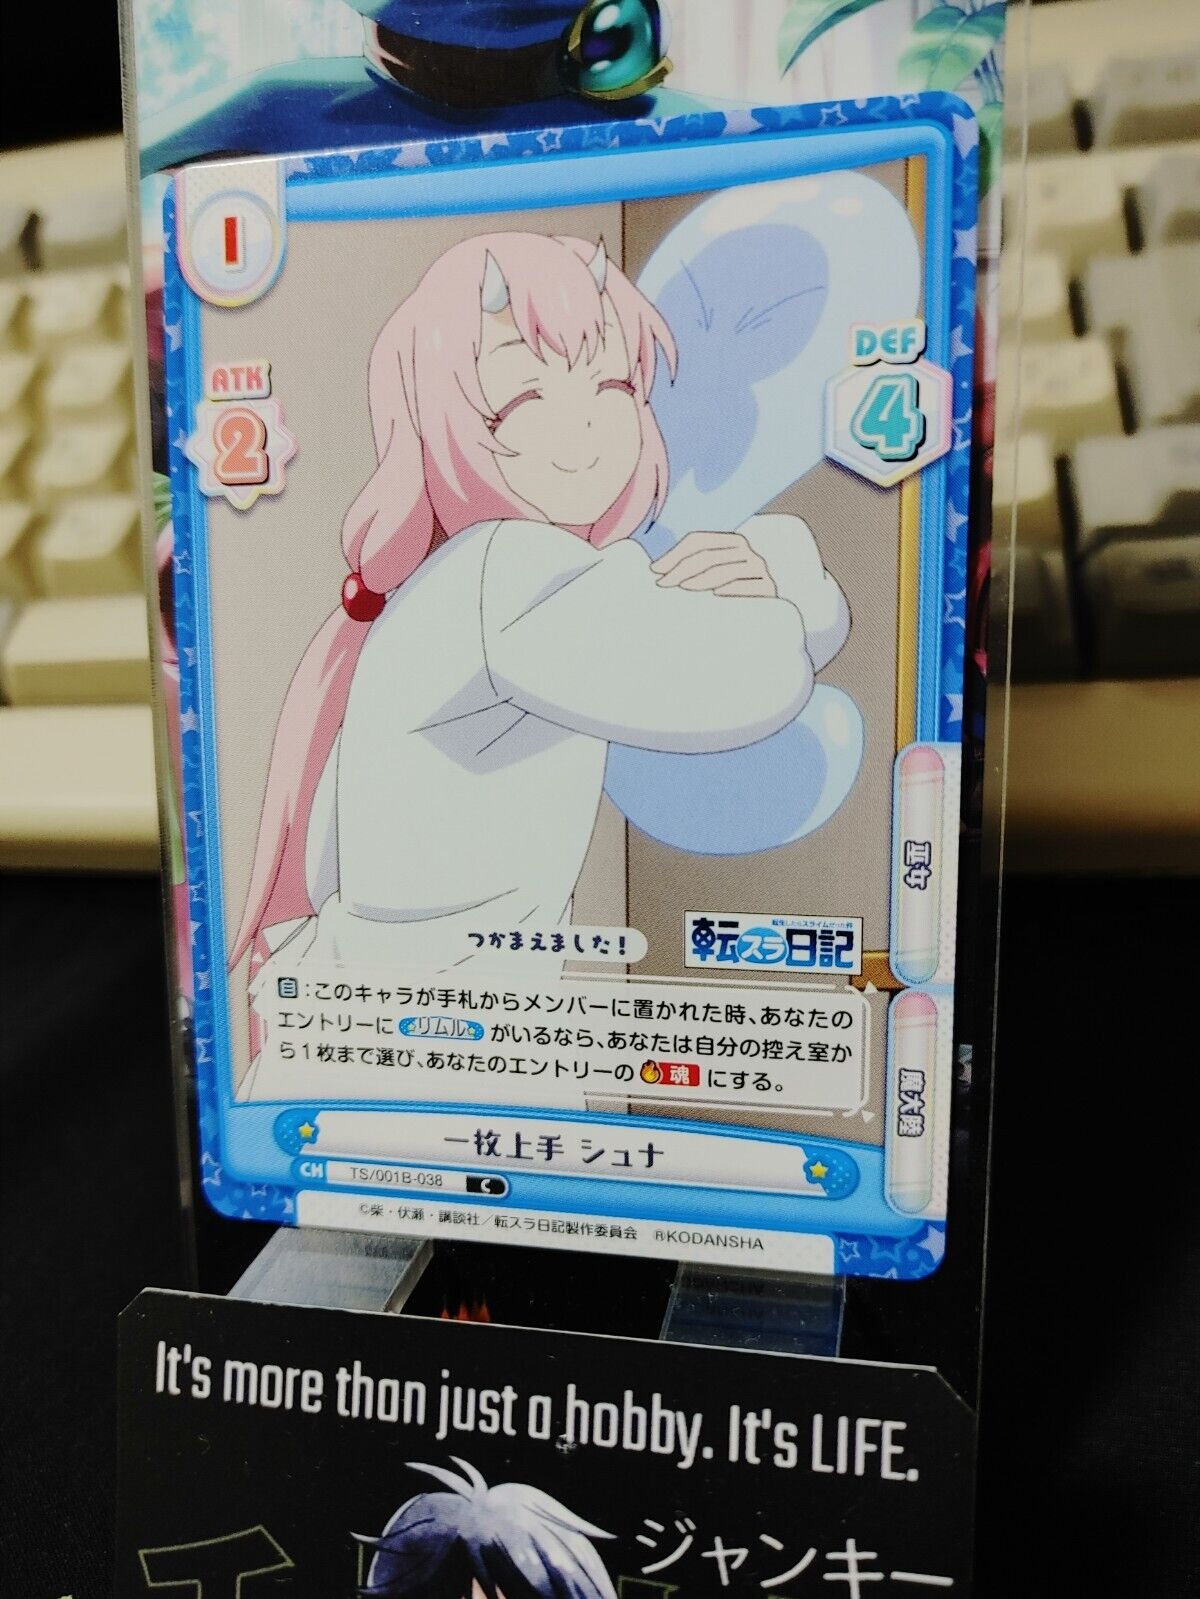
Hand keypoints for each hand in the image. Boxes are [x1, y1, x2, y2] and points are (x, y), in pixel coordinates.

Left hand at [651, 531, 777, 597]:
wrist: (760, 626)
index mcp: (731, 542)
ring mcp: (760, 569)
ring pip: (724, 570)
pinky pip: (746, 586)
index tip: (655, 570)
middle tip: (664, 584)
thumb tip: (656, 568)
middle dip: (681, 569)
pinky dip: (729, 590)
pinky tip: (715, 596)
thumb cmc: (728, 598)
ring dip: (699, 580)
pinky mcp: (769, 589)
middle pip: (708, 555)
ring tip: (683, 589)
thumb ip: (691, 568)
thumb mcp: (710, 578)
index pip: (699, 540)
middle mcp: (747, 551)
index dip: (674, 554)